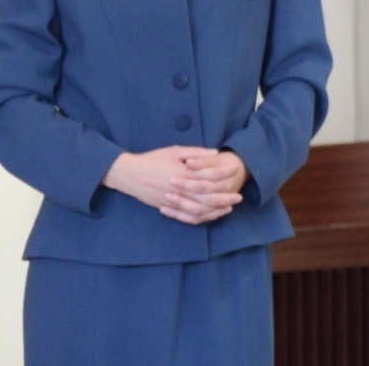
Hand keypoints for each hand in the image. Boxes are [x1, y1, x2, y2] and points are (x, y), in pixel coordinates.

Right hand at [105, 146, 241, 224]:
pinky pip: (185, 217)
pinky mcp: (167, 208)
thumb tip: (215, 153)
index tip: (235, 170)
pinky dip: (199, 218)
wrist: (129, 174)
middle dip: (225, 198)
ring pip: (198, 210)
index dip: (224, 173)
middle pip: (207, 198)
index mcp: (182, 173)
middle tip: (239, 197)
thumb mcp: (175, 151)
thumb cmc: (153, 159)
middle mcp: (179, 190)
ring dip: (215, 210)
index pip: (209, 175)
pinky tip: (209, 215)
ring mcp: (172, 201)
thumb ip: (196, 153)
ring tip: (228, 208)